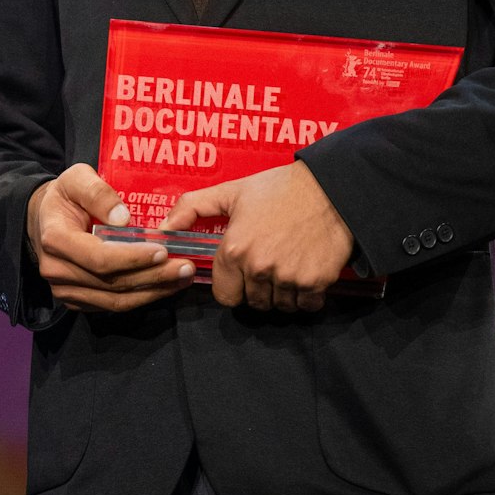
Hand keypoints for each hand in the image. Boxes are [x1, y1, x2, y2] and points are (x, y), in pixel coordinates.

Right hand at [26, 164, 194, 311]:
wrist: (43, 220)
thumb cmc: (65, 197)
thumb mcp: (77, 178)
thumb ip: (98, 192)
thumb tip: (123, 218)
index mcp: (55, 238)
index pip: (98, 258)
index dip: (132, 258)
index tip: (162, 250)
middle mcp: (57, 270)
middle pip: (111, 283)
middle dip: (152, 276)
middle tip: (185, 267)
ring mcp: (65, 290)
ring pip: (116, 300)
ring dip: (153, 291)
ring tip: (183, 277)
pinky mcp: (78, 301)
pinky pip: (113, 305)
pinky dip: (142, 297)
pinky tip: (165, 285)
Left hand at [161, 162, 352, 311]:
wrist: (330, 187)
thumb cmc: (278, 188)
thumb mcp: (231, 192)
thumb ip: (192, 208)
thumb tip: (163, 227)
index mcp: (234, 249)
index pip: (224, 296)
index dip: (231, 286)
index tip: (240, 273)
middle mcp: (258, 267)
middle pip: (252, 303)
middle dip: (257, 289)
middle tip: (266, 266)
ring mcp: (288, 277)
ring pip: (279, 306)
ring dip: (281, 294)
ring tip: (286, 265)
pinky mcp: (316, 282)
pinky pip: (306, 305)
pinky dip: (306, 295)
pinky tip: (304, 272)